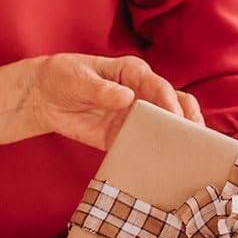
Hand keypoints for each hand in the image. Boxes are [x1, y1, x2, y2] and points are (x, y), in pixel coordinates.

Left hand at [0, 54, 202, 149]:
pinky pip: (143, 144)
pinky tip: (164, 165)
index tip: (175, 118)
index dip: (169, 102)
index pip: (159, 86)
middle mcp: (139, 93)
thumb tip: (126, 98)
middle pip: (174, 104)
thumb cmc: (62, 76)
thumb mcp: (78, 79)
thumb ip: (102, 89)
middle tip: (195, 136)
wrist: (42, 96)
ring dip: (177, 138)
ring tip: (189, 153)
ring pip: (165, 126)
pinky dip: (155, 153)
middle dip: (188, 118)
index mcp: (132, 72)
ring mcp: (133, 115)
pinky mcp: (122, 135)